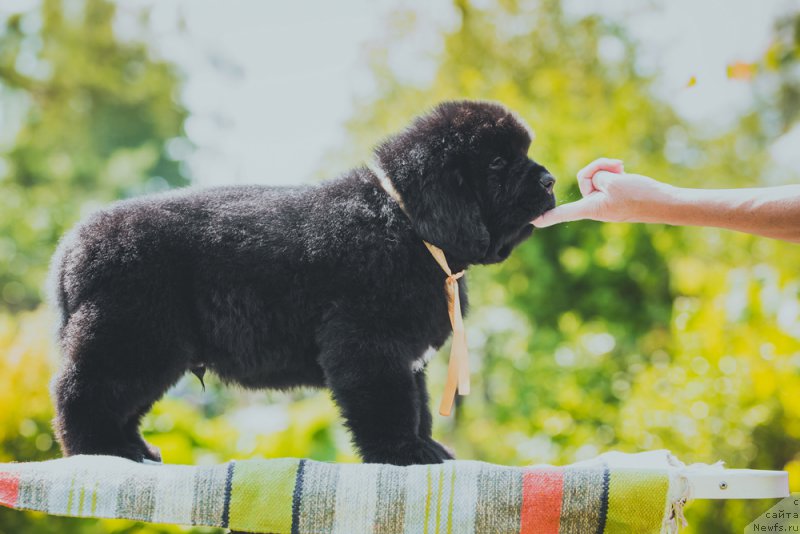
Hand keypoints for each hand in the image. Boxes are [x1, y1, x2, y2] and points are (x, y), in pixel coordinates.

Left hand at [532, 158, 672, 226]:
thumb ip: (597, 178)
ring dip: (607, 168)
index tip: (531, 221)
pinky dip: (613, 172)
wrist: (666, 202)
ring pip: (596, 176)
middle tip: (617, 168)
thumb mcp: (615, 182)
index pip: (563, 213)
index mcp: (591, 209)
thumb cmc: (640, 196)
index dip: (546, 217)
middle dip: (597, 169)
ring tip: (623, 169)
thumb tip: (595, 180)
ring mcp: (605, 201)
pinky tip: (625, 170)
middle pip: (584, 180)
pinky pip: (606, 179)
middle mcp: (595, 206)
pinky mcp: (613, 195)